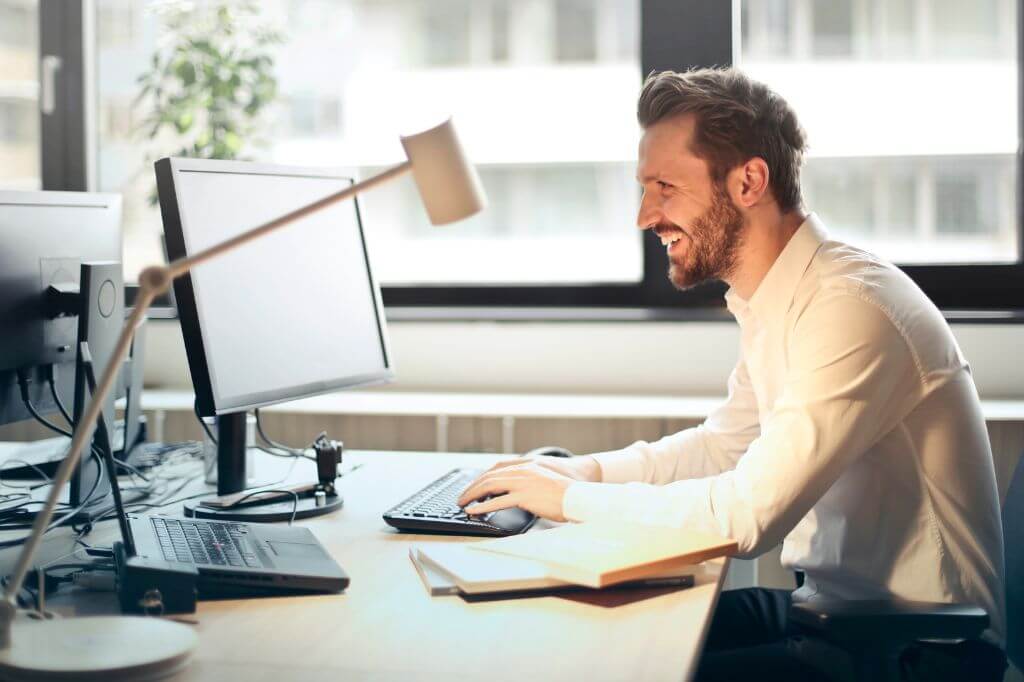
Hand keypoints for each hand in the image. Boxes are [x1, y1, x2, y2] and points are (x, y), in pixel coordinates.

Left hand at [456, 456, 599, 521]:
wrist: (579, 496)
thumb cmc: (566, 492)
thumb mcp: (545, 480)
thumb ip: (529, 481)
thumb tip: (516, 492)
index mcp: (527, 465)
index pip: (497, 467)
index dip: (483, 476)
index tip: (474, 485)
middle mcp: (522, 470)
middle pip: (489, 476)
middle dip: (472, 487)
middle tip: (462, 497)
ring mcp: (523, 482)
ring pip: (489, 486)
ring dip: (472, 495)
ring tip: (463, 504)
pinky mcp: (524, 496)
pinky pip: (497, 501)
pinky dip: (482, 506)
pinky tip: (473, 511)